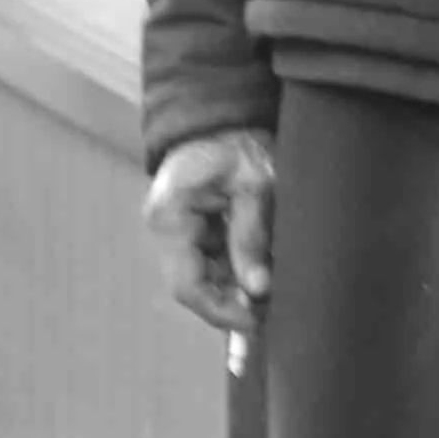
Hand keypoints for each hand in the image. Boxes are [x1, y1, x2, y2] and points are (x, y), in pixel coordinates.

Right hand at [144, 128, 275, 336]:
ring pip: (205, 278)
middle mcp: (165, 226)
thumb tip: (259, 288)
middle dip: (234, 303)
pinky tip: (258, 285)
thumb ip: (252, 237)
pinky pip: (211, 263)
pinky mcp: (191, 228)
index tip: (257, 320)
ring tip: (273, 298)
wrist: (226, 117)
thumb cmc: (239, 142)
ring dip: (237, 290)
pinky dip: (235, 274)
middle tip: (273, 312)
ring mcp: (176, 228)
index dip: (222, 310)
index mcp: (171, 215)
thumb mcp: (255, 185)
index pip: (188, 285)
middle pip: (195, 286)